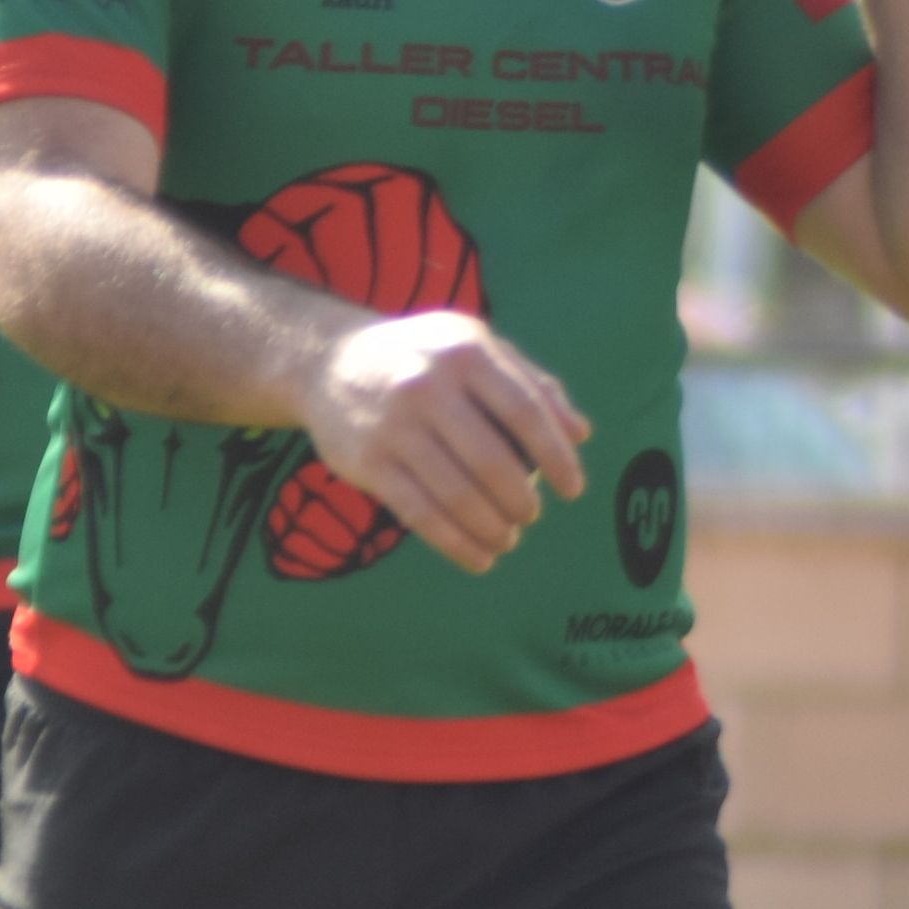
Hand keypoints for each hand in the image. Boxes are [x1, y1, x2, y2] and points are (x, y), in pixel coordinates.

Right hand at [298, 311, 588, 572]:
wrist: (327, 362)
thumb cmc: (421, 358)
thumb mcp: (475, 349)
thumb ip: (532, 385)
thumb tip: (581, 433)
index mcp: (465, 352)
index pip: (524, 411)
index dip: (556, 457)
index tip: (573, 490)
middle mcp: (427, 384)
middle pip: (493, 460)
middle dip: (522, 501)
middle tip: (531, 515)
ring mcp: (394, 425)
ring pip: (457, 494)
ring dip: (493, 529)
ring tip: (508, 540)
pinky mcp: (368, 462)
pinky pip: (421, 514)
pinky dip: (457, 545)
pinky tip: (479, 559)